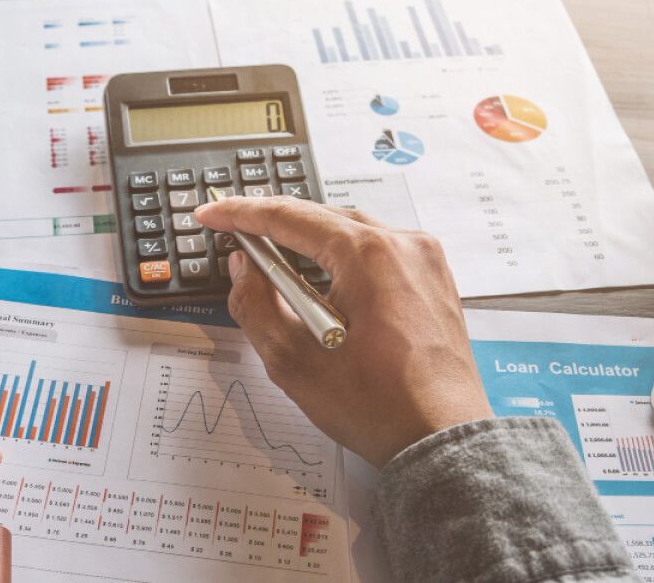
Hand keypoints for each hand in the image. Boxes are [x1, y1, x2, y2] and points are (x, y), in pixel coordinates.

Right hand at [195, 196, 491, 466]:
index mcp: (369, 254)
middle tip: (235, 236)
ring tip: (272, 261)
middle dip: (275, 226)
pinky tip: (321, 281)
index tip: (210, 214)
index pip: (290, 216)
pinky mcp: (433, 280)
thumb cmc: (377, 406)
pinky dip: (343, 260)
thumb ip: (255, 304)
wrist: (443, 440)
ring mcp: (425, 260)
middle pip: (322, 218)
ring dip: (309, 244)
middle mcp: (403, 244)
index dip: (241, 213)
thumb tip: (243, 267)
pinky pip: (378, 253)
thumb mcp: (292, 360)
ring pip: (351, 233)